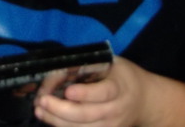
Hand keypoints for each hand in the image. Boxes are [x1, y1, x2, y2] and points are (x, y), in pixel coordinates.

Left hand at [34, 56, 148, 126]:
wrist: (145, 101)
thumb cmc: (124, 77)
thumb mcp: (113, 64)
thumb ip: (91, 66)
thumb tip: (60, 68)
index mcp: (119, 87)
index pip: (103, 93)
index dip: (85, 94)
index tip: (68, 91)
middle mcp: (115, 110)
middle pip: (87, 115)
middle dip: (61, 109)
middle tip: (42, 100)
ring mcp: (110, 126)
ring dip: (56, 121)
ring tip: (40, 109)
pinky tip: (49, 118)